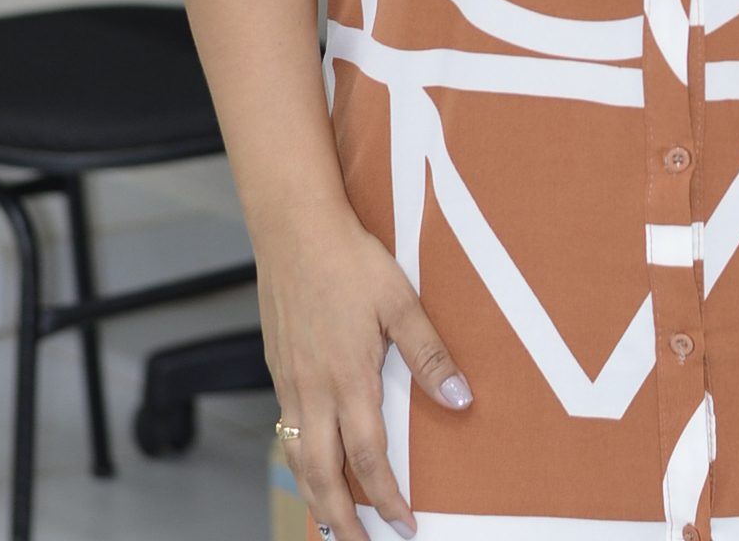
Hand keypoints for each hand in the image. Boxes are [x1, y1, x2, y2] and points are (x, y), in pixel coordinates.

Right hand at [259, 204, 471, 540]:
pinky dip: (299, 461)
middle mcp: (313, 391)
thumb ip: (430, 355)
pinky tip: (310, 462)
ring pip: (298, 460)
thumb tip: (461, 400)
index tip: (405, 526)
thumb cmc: (350, 259)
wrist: (294, 228)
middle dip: (342, 520)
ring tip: (332, 523)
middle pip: (322, 477)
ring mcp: (289, 382)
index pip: (368, 460)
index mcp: (348, 380)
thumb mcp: (401, 302)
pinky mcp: (277, 368)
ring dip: (314, 497)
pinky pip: (286, 431)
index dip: (387, 499)